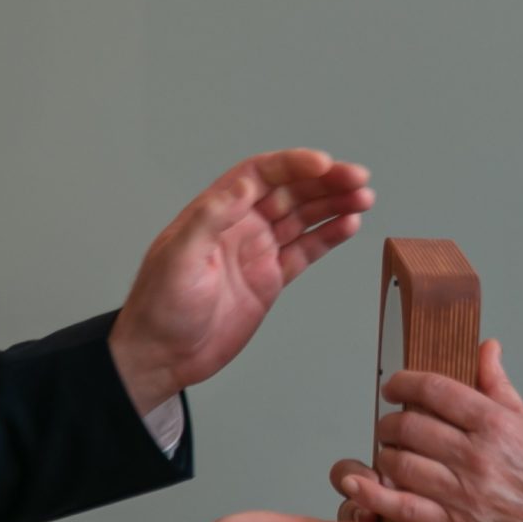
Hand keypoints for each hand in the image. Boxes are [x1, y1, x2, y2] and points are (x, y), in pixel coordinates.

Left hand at [110, 149, 372, 410]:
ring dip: (334, 205)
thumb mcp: (178, 257)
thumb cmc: (159, 307)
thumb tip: (244, 185)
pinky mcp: (271, 279)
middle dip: (325, 182)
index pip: (261, 175)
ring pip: (304, 218)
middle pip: (290, 191)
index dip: (293, 165)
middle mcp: (240, 226)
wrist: (163, 356)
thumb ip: (211, 218)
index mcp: (216, 212)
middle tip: (356, 178)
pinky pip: (306, 250)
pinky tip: (349, 225)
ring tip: (363, 198)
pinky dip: (329, 236)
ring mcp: (258, 252)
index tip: (323, 165)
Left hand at [340, 340, 522, 521]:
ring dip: (386, 453)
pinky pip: (403, 507)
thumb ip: (500, 387)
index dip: (403, 382)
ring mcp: (466, 494)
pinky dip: (375, 493)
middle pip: (409, 426)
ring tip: (392, 452)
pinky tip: (363, 483)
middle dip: (391, 420)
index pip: (433, 389)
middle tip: (393, 422)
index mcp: (497, 423)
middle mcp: (477, 456)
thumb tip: (485, 348)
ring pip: (399, 463)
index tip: (396, 386)